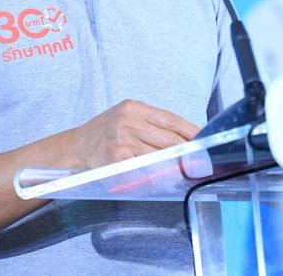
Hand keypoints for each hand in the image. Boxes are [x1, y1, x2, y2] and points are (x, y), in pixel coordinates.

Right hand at [70, 100, 199, 168]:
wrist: (77, 145)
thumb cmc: (106, 132)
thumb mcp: (127, 116)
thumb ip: (152, 123)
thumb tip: (184, 137)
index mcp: (134, 107)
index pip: (171, 120)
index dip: (191, 131)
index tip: (204, 140)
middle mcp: (128, 121)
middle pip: (169, 138)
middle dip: (188, 150)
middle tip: (201, 158)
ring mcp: (123, 141)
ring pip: (160, 154)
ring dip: (177, 163)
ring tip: (189, 168)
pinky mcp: (118, 159)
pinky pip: (146, 168)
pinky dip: (159, 172)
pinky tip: (167, 175)